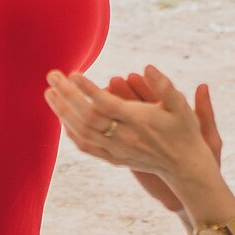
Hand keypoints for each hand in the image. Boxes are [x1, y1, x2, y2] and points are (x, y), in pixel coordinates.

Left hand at [45, 65, 221, 188]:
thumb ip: (165, 86)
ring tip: (49, 93)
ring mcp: (117, 151)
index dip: (86, 89)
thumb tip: (147, 67)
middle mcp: (125, 138)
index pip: (105, 104)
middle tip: (51, 75)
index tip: (71, 73)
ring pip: (82, 133)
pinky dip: (71, 132)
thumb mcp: (182, 106)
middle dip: (66, 95)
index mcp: (139, 121)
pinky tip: (62, 118)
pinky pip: (86, 147)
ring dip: (62, 112)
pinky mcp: (114, 159)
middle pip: (87, 117)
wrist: (186, 167)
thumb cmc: (185, 131)